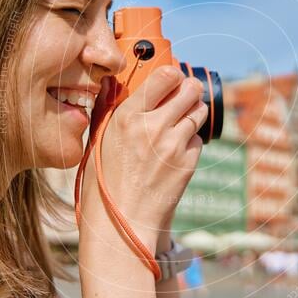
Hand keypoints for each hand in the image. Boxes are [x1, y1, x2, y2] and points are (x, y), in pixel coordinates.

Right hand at [79, 65, 207, 250]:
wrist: (122, 224)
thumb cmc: (103, 184)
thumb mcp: (98, 141)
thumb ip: (110, 110)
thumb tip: (115, 84)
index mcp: (128, 117)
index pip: (165, 75)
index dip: (171, 74)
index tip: (170, 78)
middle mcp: (155, 127)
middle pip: (190, 89)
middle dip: (188, 88)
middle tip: (183, 93)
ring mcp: (175, 145)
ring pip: (198, 111)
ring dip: (191, 112)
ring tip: (177, 122)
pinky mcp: (189, 162)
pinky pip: (197, 139)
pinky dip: (189, 141)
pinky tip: (173, 152)